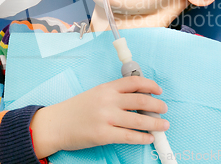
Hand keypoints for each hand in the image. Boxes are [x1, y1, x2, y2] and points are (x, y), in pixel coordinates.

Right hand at [30, 76, 168, 157]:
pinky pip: (130, 136)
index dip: (150, 85)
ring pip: (139, 120)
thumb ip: (114, 93)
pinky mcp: (103, 135)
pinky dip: (143, 138)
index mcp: (106, 87)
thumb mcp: (96, 93)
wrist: (57, 124)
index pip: (134, 82)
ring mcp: (106, 118)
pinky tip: (149, 138)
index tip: (159, 91)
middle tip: (164, 109)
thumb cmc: (76, 109)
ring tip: (163, 125)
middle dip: (157, 106)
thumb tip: (139, 98)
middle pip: (141, 101)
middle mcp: (108, 100)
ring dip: (155, 123)